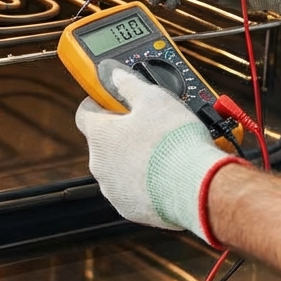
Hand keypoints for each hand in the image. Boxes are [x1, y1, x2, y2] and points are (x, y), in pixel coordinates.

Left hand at [74, 64, 232, 240]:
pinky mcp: (129, 208)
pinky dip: (145, 182)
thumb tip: (112, 72)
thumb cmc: (174, 142)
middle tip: (150, 125)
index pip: (85, 112)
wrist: (195, 187)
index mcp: (99, 134)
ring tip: (163, 151)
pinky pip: (133, 189)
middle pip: (104, 141)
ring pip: (118, 167)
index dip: (100, 102)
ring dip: (134, 158)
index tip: (115, 99)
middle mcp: (99, 163)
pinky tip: (166, 174)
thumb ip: (129, 83)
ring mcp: (112, 188)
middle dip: (124, 132)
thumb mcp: (154, 98)